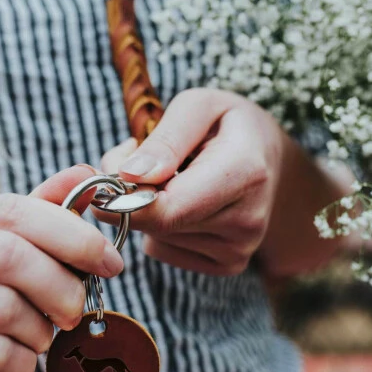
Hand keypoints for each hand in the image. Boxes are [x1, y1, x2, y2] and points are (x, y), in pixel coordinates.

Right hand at [0, 166, 123, 371]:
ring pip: (2, 308)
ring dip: (39, 331)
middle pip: (9, 256)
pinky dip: (20, 364)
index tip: (111, 263)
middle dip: (61, 287)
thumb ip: (36, 216)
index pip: (14, 211)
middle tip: (76, 311)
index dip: (73, 236)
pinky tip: (16, 364)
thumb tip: (84, 175)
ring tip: (39, 339)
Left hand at [97, 88, 284, 275]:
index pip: (170, 208)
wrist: (270, 160)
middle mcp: (247, 220)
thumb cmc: (228, 126)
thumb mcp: (199, 106)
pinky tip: (181, 204)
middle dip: (132, 196)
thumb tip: (131, 176)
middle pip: (159, 224)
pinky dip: (159, 228)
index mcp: (245, 172)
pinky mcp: (227, 265)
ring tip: (171, 180)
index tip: (101, 185)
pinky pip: (164, 251)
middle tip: (136, 164)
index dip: (126, 200)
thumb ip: (166, 138)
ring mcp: (239, 249)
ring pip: (157, 238)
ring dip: (147, 210)